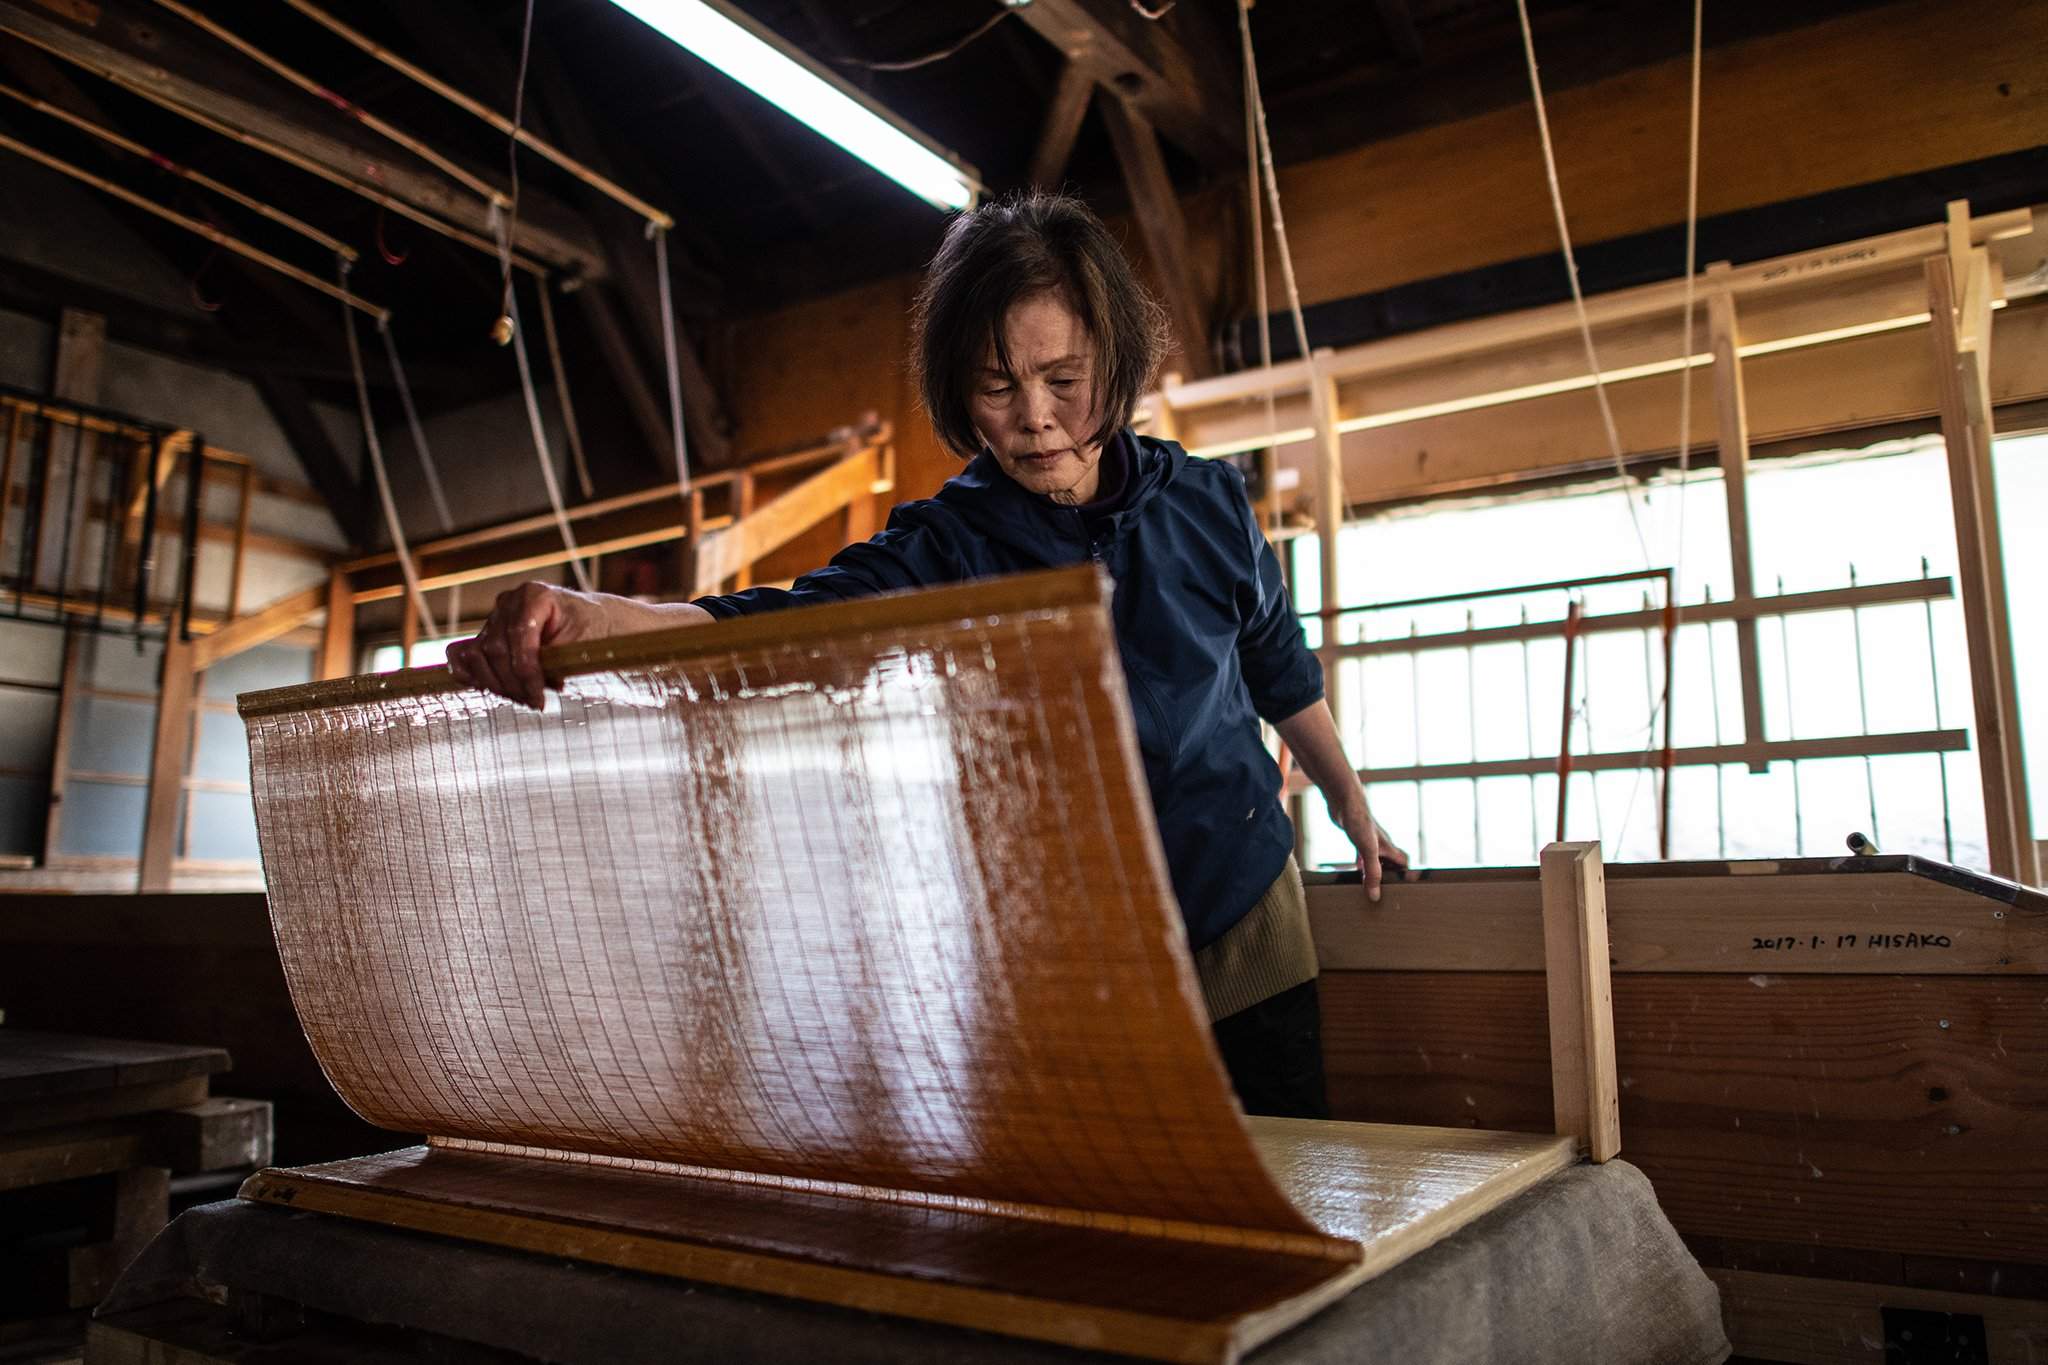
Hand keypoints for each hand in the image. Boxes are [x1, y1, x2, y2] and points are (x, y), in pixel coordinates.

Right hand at [446, 582, 611, 709]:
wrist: (593, 621)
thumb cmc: (592, 631)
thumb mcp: (582, 644)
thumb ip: (554, 661)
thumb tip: (532, 687)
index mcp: (535, 595)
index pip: (518, 638)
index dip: (525, 674)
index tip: (539, 700)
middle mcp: (509, 602)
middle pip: (494, 649)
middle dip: (513, 684)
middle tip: (535, 703)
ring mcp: (494, 617)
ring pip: (476, 655)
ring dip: (497, 684)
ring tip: (524, 698)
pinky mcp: (486, 633)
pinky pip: (461, 654)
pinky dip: (470, 674)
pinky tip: (490, 689)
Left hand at [1333, 795, 1411, 904]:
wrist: (1344, 800)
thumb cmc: (1359, 821)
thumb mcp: (1368, 851)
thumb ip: (1372, 873)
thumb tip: (1375, 896)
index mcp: (1388, 847)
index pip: (1404, 863)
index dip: (1405, 874)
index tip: (1403, 887)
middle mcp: (1381, 844)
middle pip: (1391, 862)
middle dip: (1389, 875)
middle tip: (1383, 890)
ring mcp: (1368, 839)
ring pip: (1376, 858)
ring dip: (1374, 870)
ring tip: (1369, 885)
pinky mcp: (1356, 836)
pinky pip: (1362, 853)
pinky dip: (1360, 863)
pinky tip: (1355, 868)